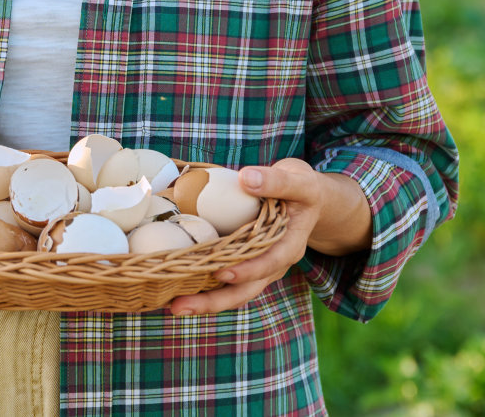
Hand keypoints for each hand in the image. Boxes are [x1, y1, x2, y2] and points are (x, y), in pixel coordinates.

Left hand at [168, 158, 368, 316]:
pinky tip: (178, 290)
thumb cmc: (303, 189)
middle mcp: (276, 262)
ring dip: (205, 302)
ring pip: (236, 292)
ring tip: (173, 306)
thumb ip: (276, 180)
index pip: (271, 262)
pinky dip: (206, 288)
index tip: (222, 272)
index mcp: (291, 244)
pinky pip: (228, 281)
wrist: (310, 202)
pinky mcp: (247, 264)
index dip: (248, 270)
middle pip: (248, 289)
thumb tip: (246, 178)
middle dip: (215, 301)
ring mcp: (261, 267)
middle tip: (180, 306)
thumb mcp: (298, 179)